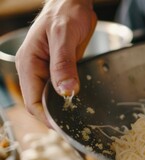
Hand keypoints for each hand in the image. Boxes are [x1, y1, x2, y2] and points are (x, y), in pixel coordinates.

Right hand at [15, 0, 96, 124]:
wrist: (74, 2)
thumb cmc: (66, 13)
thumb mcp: (64, 37)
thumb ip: (64, 64)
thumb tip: (66, 92)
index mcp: (29, 64)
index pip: (32, 101)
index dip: (45, 117)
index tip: (62, 127)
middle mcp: (34, 70)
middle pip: (40, 103)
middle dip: (54, 117)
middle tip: (74, 127)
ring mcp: (46, 70)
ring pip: (50, 98)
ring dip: (61, 110)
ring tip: (77, 121)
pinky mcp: (59, 69)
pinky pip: (60, 89)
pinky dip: (68, 99)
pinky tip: (80, 105)